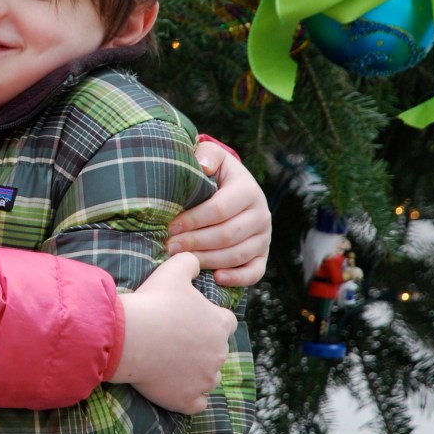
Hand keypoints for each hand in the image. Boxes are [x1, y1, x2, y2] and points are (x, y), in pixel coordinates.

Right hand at [114, 253, 231, 414]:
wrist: (130, 337)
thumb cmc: (153, 302)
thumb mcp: (173, 270)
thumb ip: (190, 262)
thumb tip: (196, 260)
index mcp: (219, 324)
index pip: (226, 322)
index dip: (210, 320)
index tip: (191, 319)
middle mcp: (219, 353)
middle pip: (217, 351)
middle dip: (202, 347)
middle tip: (176, 341)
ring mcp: (205, 380)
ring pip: (209, 378)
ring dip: (196, 373)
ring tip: (173, 364)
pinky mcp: (188, 400)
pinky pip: (196, 403)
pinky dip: (188, 398)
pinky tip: (175, 388)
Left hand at [167, 143, 270, 285]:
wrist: (234, 188)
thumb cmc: (215, 174)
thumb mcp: (212, 157)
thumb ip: (207, 154)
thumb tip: (203, 166)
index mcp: (248, 190)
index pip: (219, 209)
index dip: (193, 220)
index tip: (170, 226)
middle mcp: (261, 214)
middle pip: (227, 235)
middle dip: (195, 242)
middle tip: (169, 247)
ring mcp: (264, 236)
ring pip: (237, 255)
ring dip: (207, 260)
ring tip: (182, 261)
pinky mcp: (263, 254)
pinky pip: (255, 272)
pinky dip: (237, 278)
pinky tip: (215, 278)